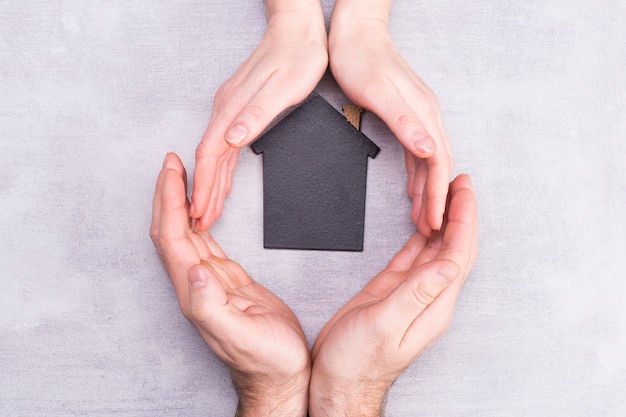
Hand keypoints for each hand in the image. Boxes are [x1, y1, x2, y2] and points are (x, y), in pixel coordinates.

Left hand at [151, 153, 309, 416]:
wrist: (281, 374)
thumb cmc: (265, 360)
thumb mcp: (240, 334)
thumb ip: (212, 305)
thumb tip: (194, 270)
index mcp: (195, 293)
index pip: (172, 238)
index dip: (168, 202)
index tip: (171, 171)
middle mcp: (197, 285)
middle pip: (172, 231)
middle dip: (168, 194)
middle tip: (172, 163)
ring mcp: (211, 282)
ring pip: (187, 234)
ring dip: (180, 203)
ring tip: (182, 176)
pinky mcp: (228, 281)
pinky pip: (206, 243)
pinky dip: (199, 221)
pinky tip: (200, 210)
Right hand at [190, 0, 327, 230]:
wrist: (298, 30)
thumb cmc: (296, 57)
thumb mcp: (283, 88)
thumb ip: (256, 115)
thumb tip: (232, 139)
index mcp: (233, 108)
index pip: (210, 155)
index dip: (203, 186)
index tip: (198, 211)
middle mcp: (226, 109)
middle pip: (208, 159)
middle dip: (203, 192)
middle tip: (200, 220)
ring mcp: (231, 108)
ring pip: (215, 154)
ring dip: (210, 183)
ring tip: (207, 208)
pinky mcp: (239, 108)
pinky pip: (225, 145)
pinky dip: (221, 167)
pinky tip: (222, 179)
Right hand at [309, 175, 477, 416]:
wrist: (339, 381)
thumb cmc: (358, 363)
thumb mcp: (385, 325)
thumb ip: (416, 294)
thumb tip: (447, 263)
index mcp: (433, 307)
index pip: (458, 255)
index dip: (464, 220)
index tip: (463, 191)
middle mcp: (428, 299)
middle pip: (454, 248)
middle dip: (461, 214)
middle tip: (461, 183)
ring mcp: (411, 294)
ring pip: (435, 250)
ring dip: (444, 222)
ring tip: (447, 195)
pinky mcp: (392, 292)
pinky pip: (413, 258)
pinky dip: (420, 237)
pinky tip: (423, 224)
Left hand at [328, 0, 453, 235]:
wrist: (355, 32)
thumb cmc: (361, 59)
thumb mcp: (380, 93)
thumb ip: (405, 123)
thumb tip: (429, 150)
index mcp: (424, 113)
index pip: (438, 163)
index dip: (438, 195)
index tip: (436, 221)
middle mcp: (426, 115)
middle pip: (438, 166)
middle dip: (436, 200)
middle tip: (431, 229)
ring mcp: (418, 115)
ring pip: (429, 162)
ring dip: (427, 191)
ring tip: (423, 218)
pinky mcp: (407, 115)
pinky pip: (417, 153)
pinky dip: (417, 176)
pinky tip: (413, 189)